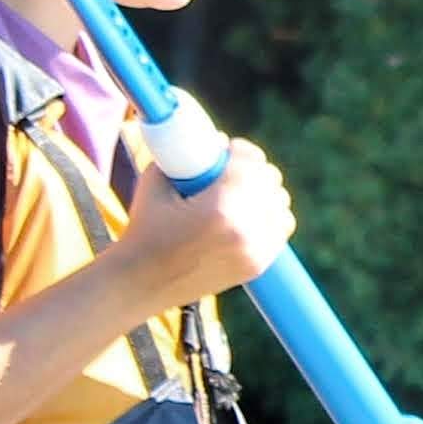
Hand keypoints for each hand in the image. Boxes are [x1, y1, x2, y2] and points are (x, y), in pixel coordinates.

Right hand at [111, 133, 291, 309]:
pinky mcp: (257, 265)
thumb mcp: (156, 181)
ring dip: (263, 192)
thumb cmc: (145, 228)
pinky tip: (247, 213)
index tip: (227, 151)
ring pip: (280, 203)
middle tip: (230, 170)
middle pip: (269, 180)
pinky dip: (269, 216)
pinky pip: (281, 228)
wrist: (142, 282)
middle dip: (250, 170)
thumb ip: (185, 155)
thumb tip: (219, 141)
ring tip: (239, 192)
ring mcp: (254, 251)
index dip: (239, 151)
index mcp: (219, 208)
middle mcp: (244, 231)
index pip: (250, 162)